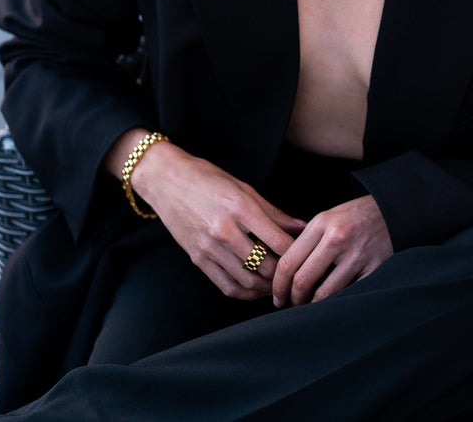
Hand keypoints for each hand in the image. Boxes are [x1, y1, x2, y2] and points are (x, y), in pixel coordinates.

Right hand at [127, 137, 306, 299]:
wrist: (167, 181)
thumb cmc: (208, 179)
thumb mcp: (244, 188)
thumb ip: (273, 212)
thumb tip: (300, 227)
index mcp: (240, 207)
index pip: (277, 241)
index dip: (296, 252)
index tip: (305, 254)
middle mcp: (224, 230)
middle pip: (265, 265)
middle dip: (283, 273)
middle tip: (295, 272)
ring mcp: (209, 247)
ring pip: (247, 281)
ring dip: (266, 287)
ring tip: (278, 283)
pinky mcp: (197, 259)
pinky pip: (226, 286)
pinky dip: (245, 293)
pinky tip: (256, 288)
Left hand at [272, 195, 392, 307]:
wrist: (392, 211)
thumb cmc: (355, 216)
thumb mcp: (328, 218)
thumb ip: (308, 239)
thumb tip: (284, 271)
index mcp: (322, 223)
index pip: (289, 260)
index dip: (279, 284)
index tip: (277, 296)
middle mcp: (337, 238)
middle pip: (303, 279)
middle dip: (293, 298)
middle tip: (291, 305)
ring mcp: (357, 254)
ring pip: (325, 293)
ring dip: (313, 305)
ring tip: (310, 306)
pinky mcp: (374, 268)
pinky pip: (349, 294)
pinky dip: (337, 302)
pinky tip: (332, 303)